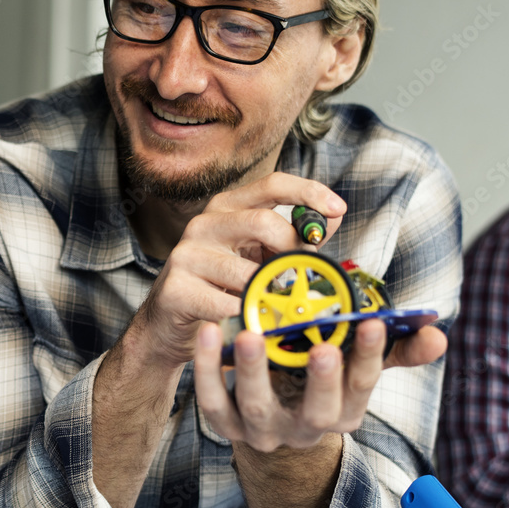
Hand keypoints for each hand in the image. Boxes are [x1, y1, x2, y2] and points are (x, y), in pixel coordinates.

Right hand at [132, 173, 346, 368]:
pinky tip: (245, 320)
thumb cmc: (219, 287)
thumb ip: (292, 237)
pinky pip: (228, 304)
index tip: (337, 208)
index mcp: (226, 209)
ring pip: (246, 272)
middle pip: (262, 222)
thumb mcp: (257, 256)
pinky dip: (245, 316)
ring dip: (267, 293)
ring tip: (271, 305)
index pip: (271, 184)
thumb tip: (331, 218)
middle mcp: (203, 224)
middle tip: (305, 272)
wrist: (170, 323)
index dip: (308, 192)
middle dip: (293, 249)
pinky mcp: (176, 288)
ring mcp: (187, 255)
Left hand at [193, 317, 390, 450]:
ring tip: (251, 335)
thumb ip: (395, 349)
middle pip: (316, 411)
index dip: (369, 357)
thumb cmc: (316, 380)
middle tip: (322, 347)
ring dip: (254, 371)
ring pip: (259, 406)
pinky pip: (214, 401)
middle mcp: (305, 428)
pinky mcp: (227, 424)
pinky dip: (207, 370)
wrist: (272, 416)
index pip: (362, 387)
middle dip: (321, 380)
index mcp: (343, 413)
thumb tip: (438, 335)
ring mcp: (264, 431)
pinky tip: (209, 335)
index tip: (372, 323)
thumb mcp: (356, 366)